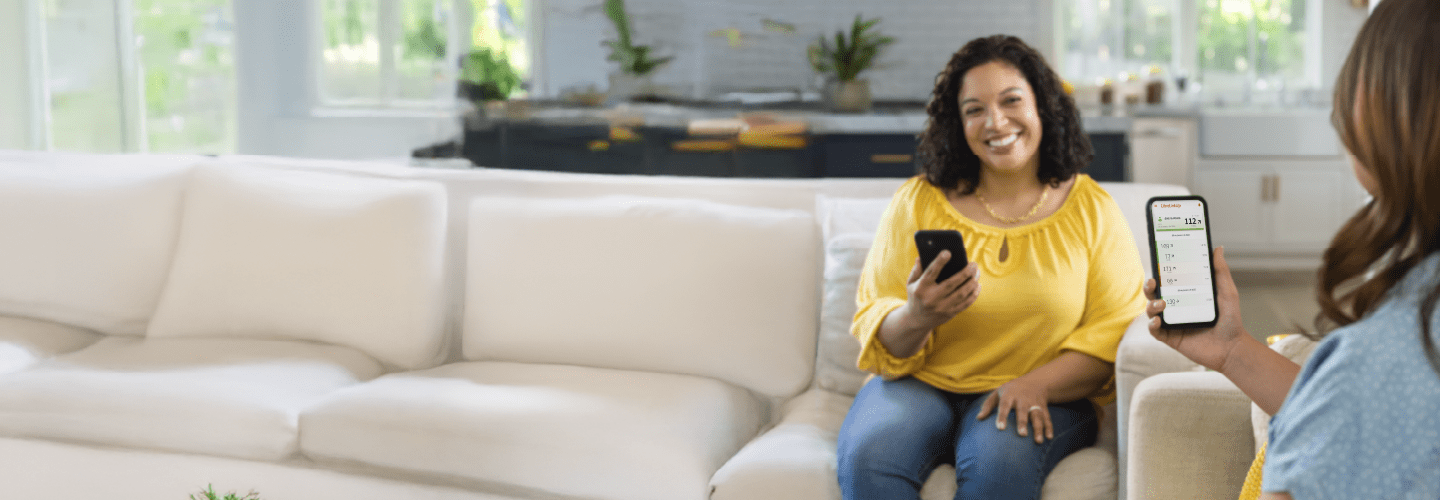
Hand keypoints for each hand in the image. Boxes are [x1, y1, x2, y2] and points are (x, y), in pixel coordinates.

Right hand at [899, 250, 979, 333]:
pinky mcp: (950, 313)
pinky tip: (977, 285)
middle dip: (965, 273)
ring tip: (977, 272)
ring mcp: (942, 307)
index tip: (948, 252)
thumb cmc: (916, 296)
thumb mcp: (911, 283)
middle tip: (974, 264)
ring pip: (961, 294)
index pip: (931, 273)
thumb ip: (917, 270)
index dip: (939, 262)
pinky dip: (973, 294)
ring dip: (972, 282)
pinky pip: (965, 303)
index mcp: (921, 288)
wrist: (917, 320)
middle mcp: (931, 298)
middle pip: (951, 284)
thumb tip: (921, 256)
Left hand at [976, 377, 1051, 443]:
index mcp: (1009, 395)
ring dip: (1039, 428)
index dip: (1002, 416)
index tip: (1000, 428)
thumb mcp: (997, 393)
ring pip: (1037, 416)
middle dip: (1023, 423)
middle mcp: (1023, 399)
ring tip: (1038, 441)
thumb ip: (988, 405)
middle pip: (1023, 411)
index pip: (1005, 405)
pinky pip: (1047, 418)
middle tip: (1022, 434)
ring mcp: (1034, 404)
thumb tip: (979, 418)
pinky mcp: (1043, 408)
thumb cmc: (1010, 391)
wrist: (1035, 382)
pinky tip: (1049, 438)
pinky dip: (1049, 427)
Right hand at [1144, 246, 1249, 371]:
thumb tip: (1217, 249)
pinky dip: (1152, 325)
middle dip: (1149, 287)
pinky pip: (1154, 331)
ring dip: (1151, 305)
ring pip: (1151, 311)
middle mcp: (1176, 308)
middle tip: (1153, 282)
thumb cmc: (1230, 320)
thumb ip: (1220, 271)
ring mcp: (1171, 323)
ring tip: (1161, 304)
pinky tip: (1158, 321)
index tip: (1158, 263)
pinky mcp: (1170, 338)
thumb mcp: (1226, 292)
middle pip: (1154, 294)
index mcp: (1186, 295)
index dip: (1160, 272)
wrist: (1232, 347)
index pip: (1168, 281)